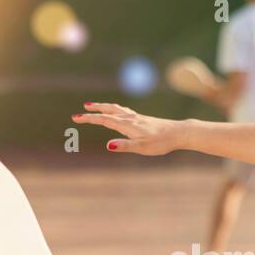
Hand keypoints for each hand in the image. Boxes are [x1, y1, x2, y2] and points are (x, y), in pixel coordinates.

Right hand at [71, 103, 186, 154]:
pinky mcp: (142, 119)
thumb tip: (108, 145)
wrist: (178, 133)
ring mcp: (137, 117)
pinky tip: (117, 113)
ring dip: (104, 107)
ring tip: (94, 107)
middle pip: (109, 110)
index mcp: (127, 125)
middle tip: (82, 109)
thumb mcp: (142, 147)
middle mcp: (131, 118)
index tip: (76, 117)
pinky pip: (124, 111)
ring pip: (116, 109)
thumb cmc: (161, 142)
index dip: (89, 118)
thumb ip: (125, 146)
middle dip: (94, 110)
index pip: (104, 120)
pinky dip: (114, 109)